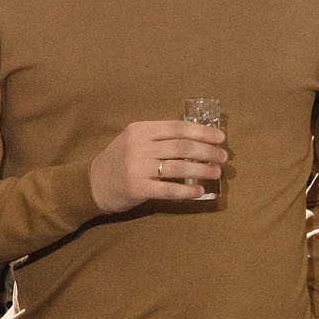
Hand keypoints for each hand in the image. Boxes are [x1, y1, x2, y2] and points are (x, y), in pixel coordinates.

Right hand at [89, 121, 226, 214]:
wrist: (94, 183)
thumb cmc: (121, 159)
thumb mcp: (136, 140)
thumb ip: (160, 136)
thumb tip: (198, 136)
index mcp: (141, 129)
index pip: (177, 127)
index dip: (202, 131)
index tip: (220, 137)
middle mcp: (139, 146)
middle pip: (181, 146)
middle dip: (207, 151)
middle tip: (223, 157)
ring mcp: (137, 167)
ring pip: (178, 166)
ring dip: (202, 169)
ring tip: (217, 172)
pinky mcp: (138, 188)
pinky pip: (168, 189)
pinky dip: (186, 190)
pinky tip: (199, 191)